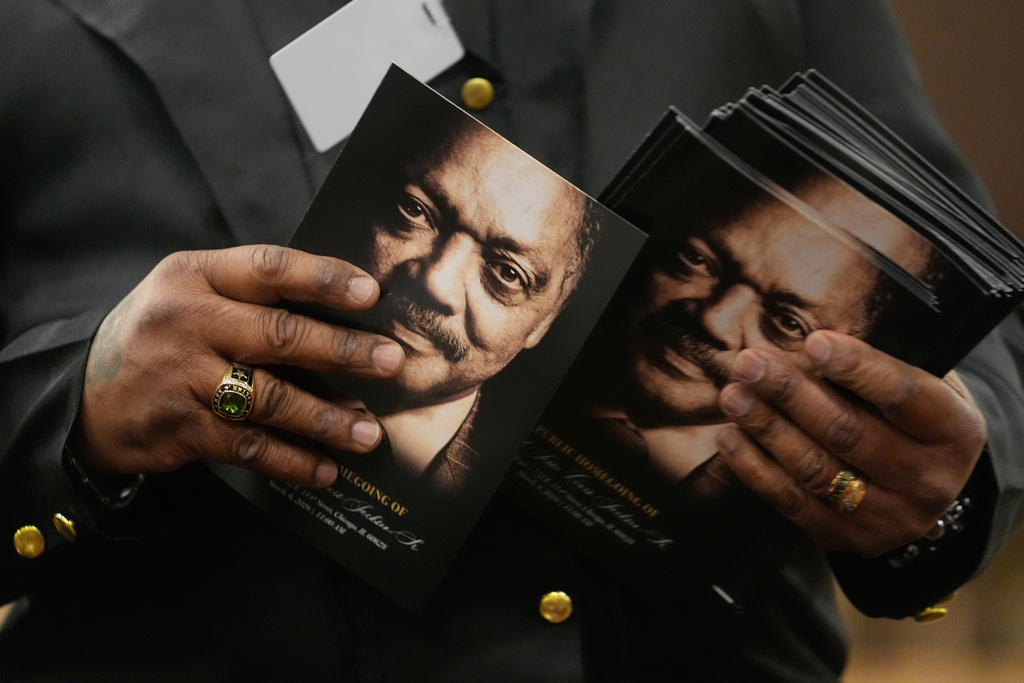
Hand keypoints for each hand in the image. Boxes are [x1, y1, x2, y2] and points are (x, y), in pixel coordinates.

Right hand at [73, 245, 404, 487]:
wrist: (85, 395)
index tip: (372, 293)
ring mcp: (181, 376)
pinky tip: (326, 471)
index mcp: (195, 274)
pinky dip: (292, 461)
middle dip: (343, 351)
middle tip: (392, 362)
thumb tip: (343, 308)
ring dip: (327, 419)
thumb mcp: (191, 291)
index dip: (324, 279)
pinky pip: (248, 446)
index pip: (269, 268)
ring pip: (270, 398)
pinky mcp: (180, 428)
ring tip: (370, 433)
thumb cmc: (163, 334)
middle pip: (280, 335)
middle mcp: (187, 320)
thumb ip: (251, 293)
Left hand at [714, 330, 986, 557]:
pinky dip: (755, 468)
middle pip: (848, 432)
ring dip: (766, 428)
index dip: (856, 368)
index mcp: (955, 432)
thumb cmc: (911, 416)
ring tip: (733, 395)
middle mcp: (929, 481)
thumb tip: (807, 345)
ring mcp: (891, 518)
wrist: (924, 482)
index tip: (813, 342)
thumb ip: (874, 368)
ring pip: (815, 469)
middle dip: (791, 393)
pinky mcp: (850, 540)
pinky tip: (730, 437)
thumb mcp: (916, 384)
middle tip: (750, 364)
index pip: (902, 395)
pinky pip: (793, 503)